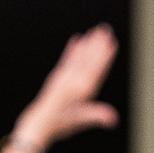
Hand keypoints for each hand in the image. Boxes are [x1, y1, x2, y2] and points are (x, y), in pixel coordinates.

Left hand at [12, 26, 120, 151]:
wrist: (39, 123)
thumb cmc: (61, 124)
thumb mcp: (82, 121)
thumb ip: (98, 116)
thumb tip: (114, 119)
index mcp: (81, 90)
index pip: (96, 70)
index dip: (105, 56)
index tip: (111, 42)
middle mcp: (72, 80)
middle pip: (88, 59)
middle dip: (97, 44)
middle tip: (105, 29)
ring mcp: (64, 77)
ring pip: (79, 57)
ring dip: (88, 43)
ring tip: (95, 30)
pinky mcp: (57, 76)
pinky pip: (67, 60)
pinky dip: (72, 49)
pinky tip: (76, 38)